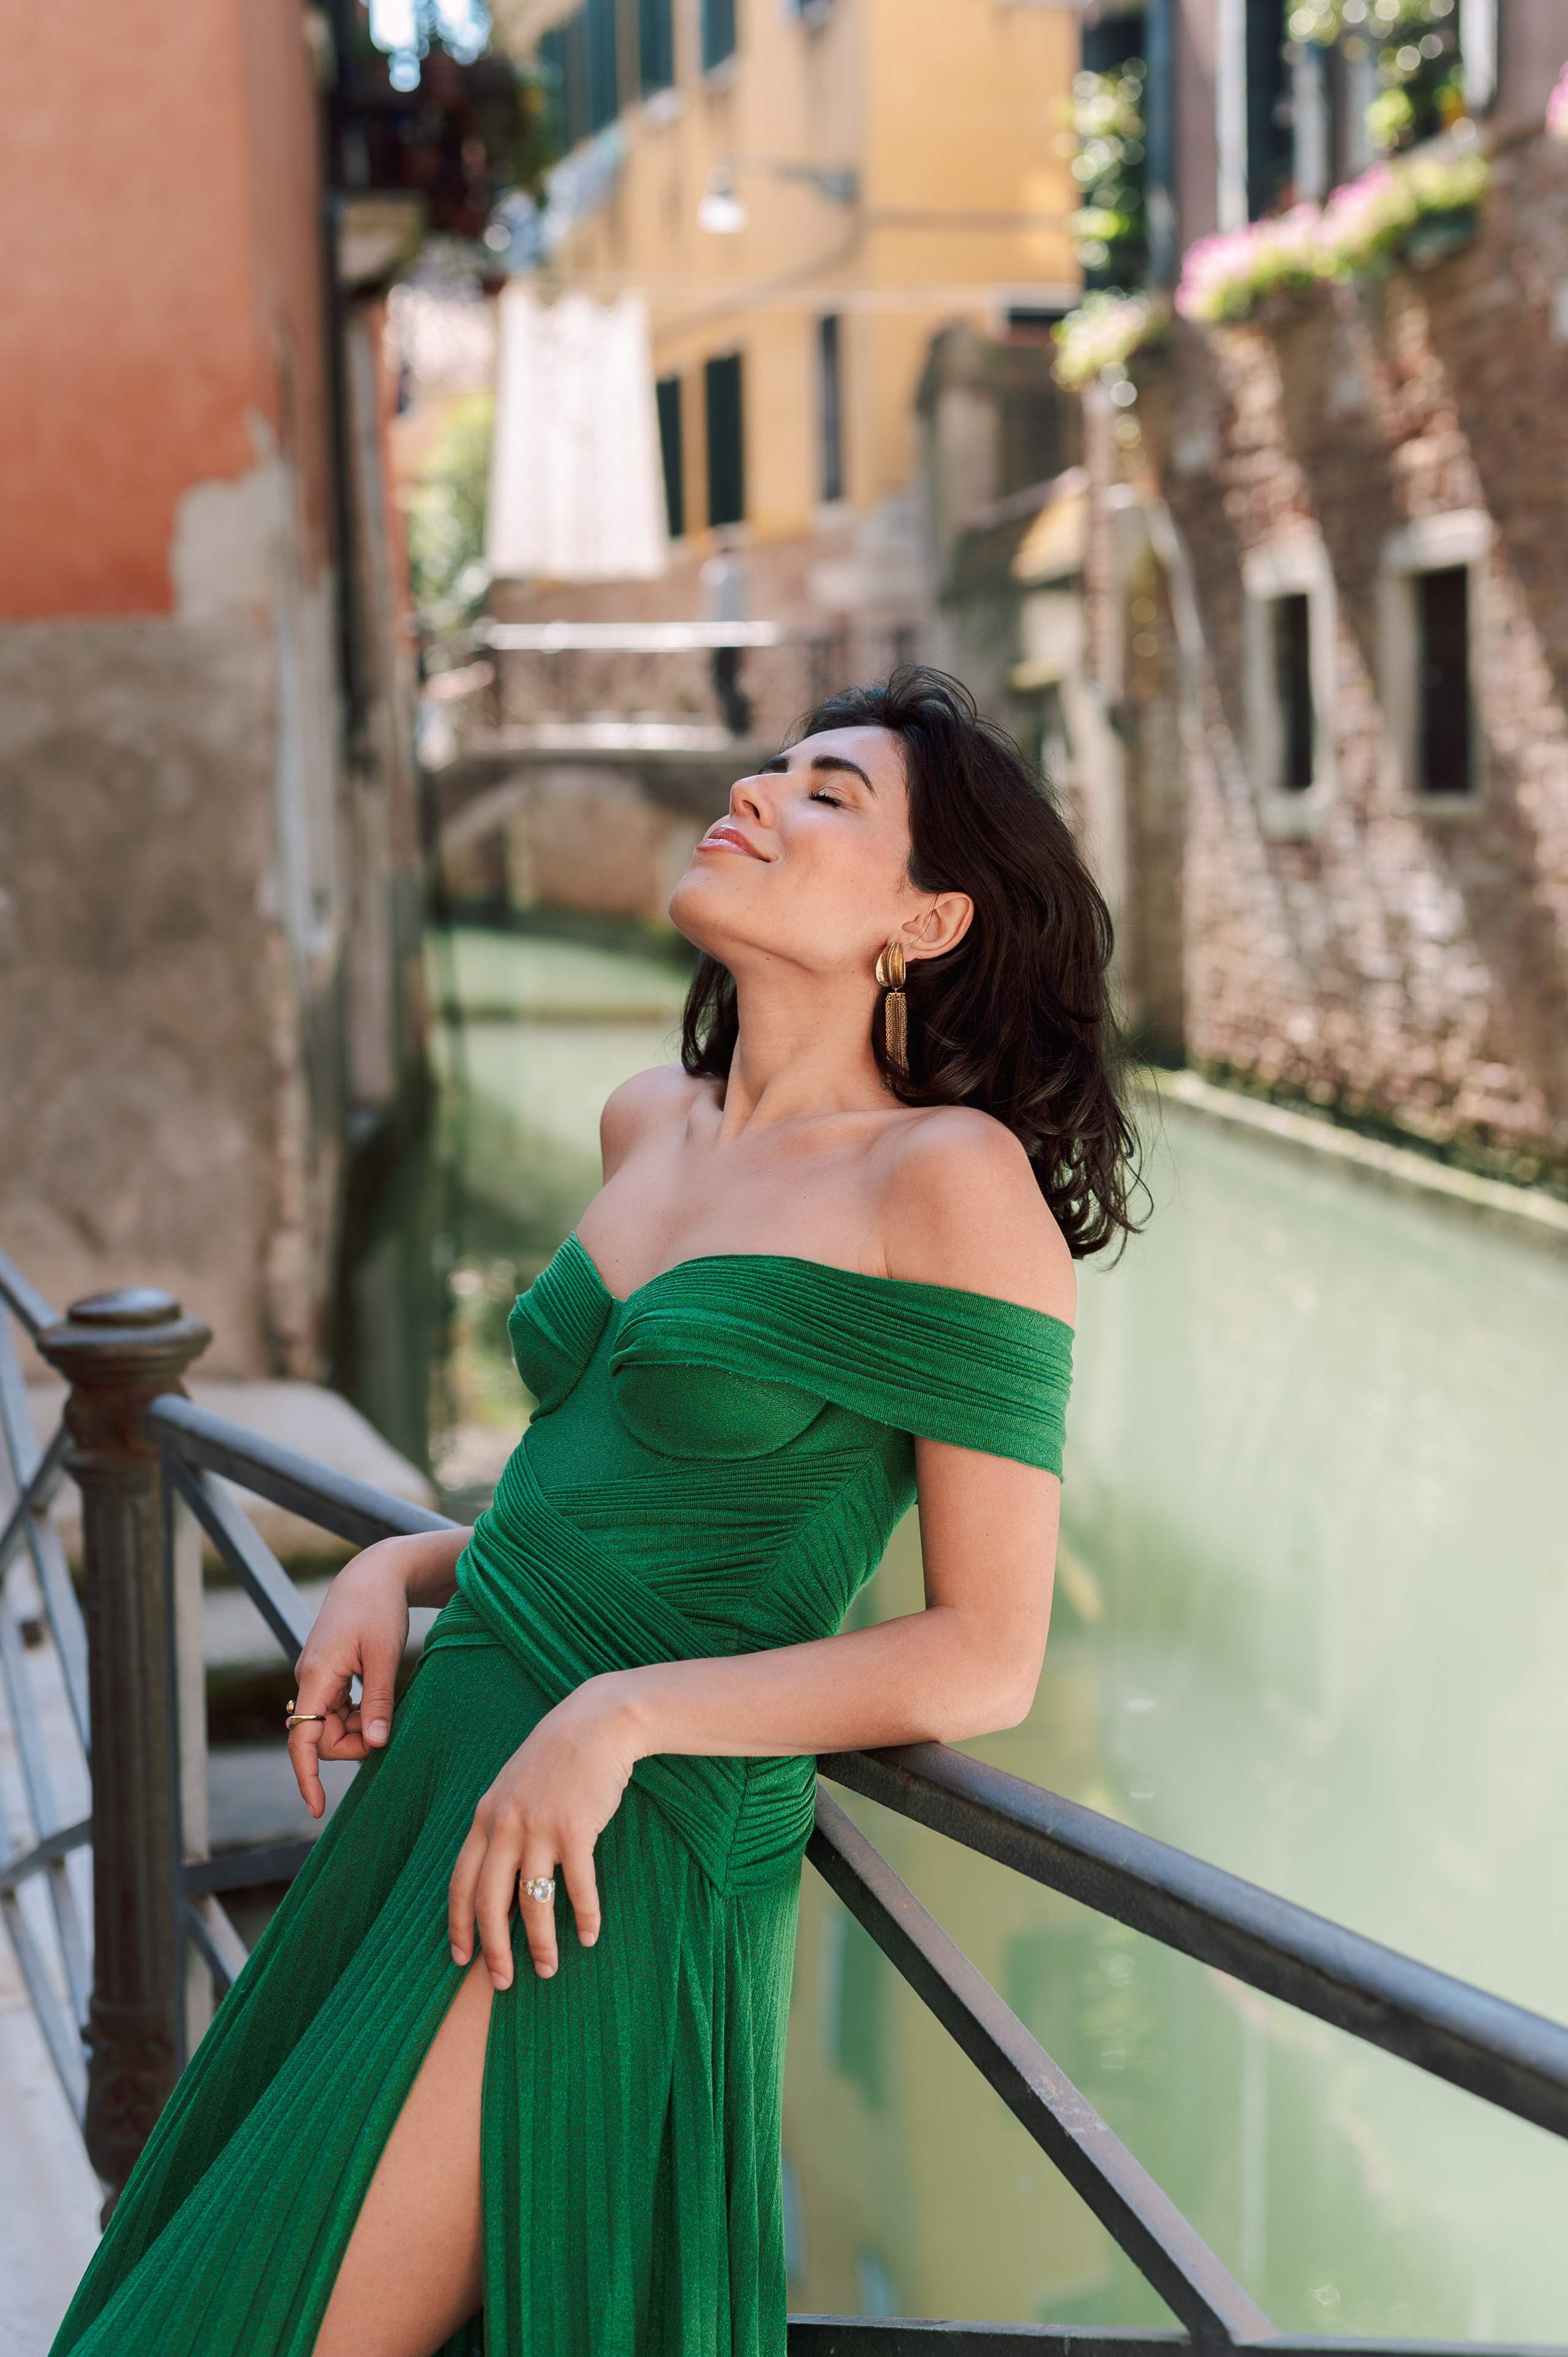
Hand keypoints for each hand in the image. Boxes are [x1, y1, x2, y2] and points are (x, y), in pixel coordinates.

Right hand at [287, 1541, 415, 1817]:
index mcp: (316, 1677)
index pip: (301, 1740)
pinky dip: (357, 1714)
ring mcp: (316, 1676)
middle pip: (322, 1737)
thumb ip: (378, 1701)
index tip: (317, 1809)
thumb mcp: (384, 1656)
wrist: (373, 1572)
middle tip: (388, 1729)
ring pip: (331, 1724)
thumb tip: (375, 1744)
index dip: (307, 1778)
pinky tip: (377, 1700)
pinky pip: (336, 1709)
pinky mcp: (328, 1672)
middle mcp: (308, 1679)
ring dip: (358, 1728)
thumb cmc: (380, 1608)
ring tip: (387, 1707)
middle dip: (353, 1744)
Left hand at [447, 1679, 638, 1985]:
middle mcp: (505, 1826)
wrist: (595, 1723)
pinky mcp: (575, 1828)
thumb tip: (499, 1878)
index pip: (461, 1884)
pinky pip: (578, 1884)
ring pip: (533, 1901)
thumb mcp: (512, 1788)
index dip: (459, 1926)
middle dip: (494, 1948)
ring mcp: (539, 1827)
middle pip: (490, 1902)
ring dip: (540, 1942)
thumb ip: (500, 1827)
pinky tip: (590, 1935)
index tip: (462, 1959)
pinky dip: (584, 1914)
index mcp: (485, 1818)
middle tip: (502, 1981)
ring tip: (548, 1969)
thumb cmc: (555, 1758)